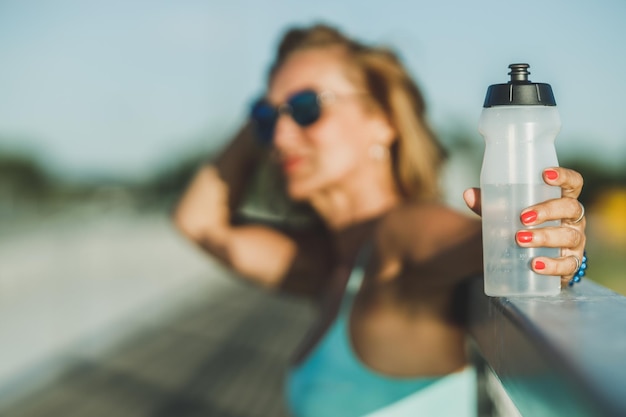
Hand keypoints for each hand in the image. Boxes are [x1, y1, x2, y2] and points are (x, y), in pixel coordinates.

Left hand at [463, 168, 586, 285]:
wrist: (528, 261)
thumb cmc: (521, 228)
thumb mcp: (506, 214)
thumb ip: (489, 204)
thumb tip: (468, 194)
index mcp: (561, 200)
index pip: (573, 183)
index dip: (564, 176)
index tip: (546, 174)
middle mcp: (573, 219)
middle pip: (571, 208)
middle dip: (548, 211)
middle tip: (523, 217)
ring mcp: (575, 242)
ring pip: (569, 236)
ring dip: (545, 236)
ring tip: (521, 239)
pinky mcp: (570, 264)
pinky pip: (568, 265)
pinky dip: (552, 265)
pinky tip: (536, 264)